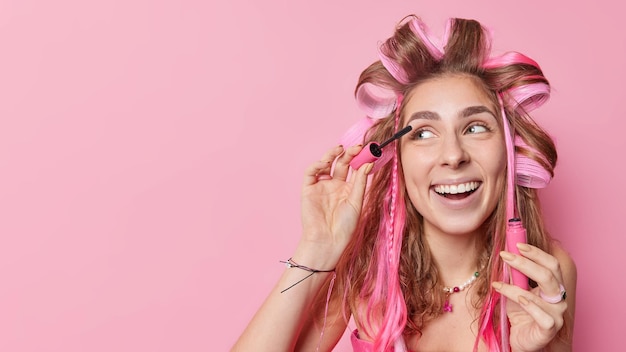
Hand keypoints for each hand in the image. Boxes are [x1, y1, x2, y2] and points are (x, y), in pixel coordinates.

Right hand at [298, 145, 371, 262]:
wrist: (328, 241)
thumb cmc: (344, 226)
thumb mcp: (356, 202)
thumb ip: (360, 182)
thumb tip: (368, 163)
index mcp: (348, 189)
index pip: (354, 169)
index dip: (360, 159)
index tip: (369, 150)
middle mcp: (335, 185)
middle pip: (341, 164)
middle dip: (349, 154)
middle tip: (357, 147)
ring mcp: (321, 186)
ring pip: (326, 164)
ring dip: (332, 154)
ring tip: (340, 149)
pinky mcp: (308, 189)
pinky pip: (311, 173)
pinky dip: (316, 165)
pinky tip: (325, 163)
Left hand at [492, 244, 567, 351]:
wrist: (519, 338)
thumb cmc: (520, 313)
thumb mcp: (515, 289)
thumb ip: (514, 274)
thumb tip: (507, 253)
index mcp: (554, 286)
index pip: (551, 264)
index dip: (536, 253)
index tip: (517, 244)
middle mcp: (559, 298)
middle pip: (548, 275)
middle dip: (525, 263)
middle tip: (505, 255)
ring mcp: (557, 314)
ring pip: (539, 294)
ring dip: (514, 286)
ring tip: (497, 283)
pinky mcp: (550, 328)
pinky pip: (540, 314)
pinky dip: (526, 304)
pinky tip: (517, 300)